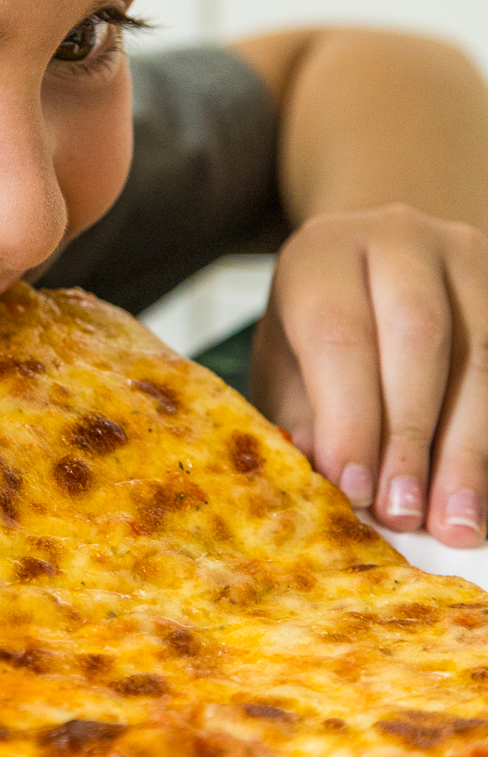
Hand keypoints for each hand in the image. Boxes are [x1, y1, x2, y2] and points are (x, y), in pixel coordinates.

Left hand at [251, 204, 487, 545]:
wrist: (374, 261)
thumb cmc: (320, 325)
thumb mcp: (288, 362)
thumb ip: (301, 414)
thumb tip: (323, 478)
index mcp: (322, 252)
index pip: (339, 334)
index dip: (350, 418)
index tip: (356, 490)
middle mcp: (397, 237)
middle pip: (418, 337)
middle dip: (413, 436)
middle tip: (407, 513)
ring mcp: (464, 253)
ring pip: (480, 352)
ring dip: (468, 446)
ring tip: (456, 519)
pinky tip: (484, 487)